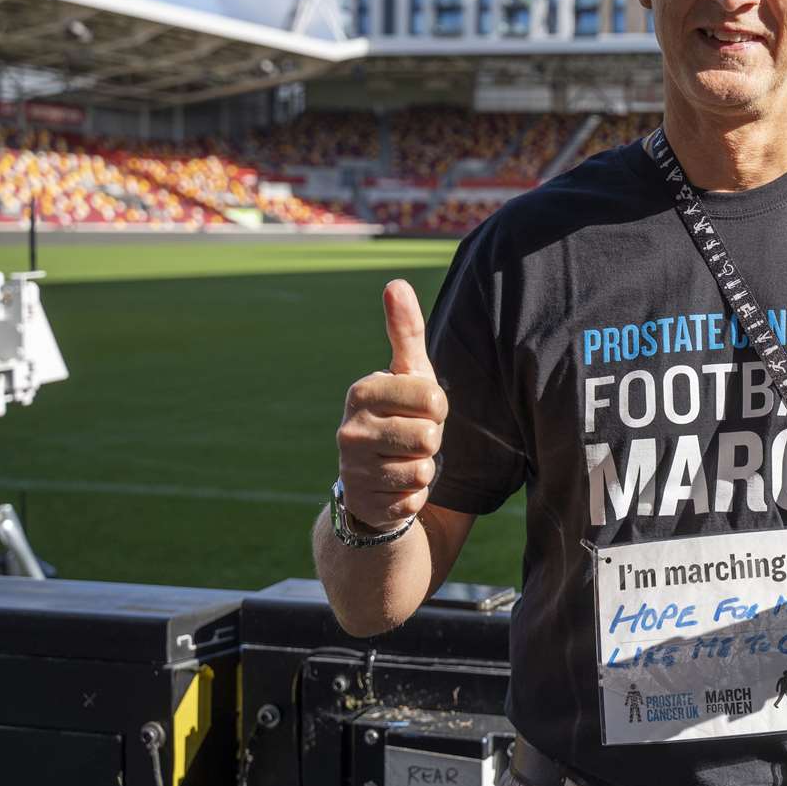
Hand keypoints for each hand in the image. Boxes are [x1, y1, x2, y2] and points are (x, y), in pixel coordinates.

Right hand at [335, 279, 447, 531]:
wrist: (375, 478)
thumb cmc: (401, 414)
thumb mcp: (407, 372)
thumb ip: (405, 329)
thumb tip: (396, 281)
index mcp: (361, 392)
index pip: (432, 399)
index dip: (437, 407)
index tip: (420, 409)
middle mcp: (349, 430)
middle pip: (430, 436)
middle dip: (432, 439)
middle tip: (412, 437)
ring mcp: (354, 470)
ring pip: (424, 469)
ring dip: (425, 467)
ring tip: (405, 459)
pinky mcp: (366, 504)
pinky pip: (415, 500)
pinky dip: (416, 495)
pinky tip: (398, 486)